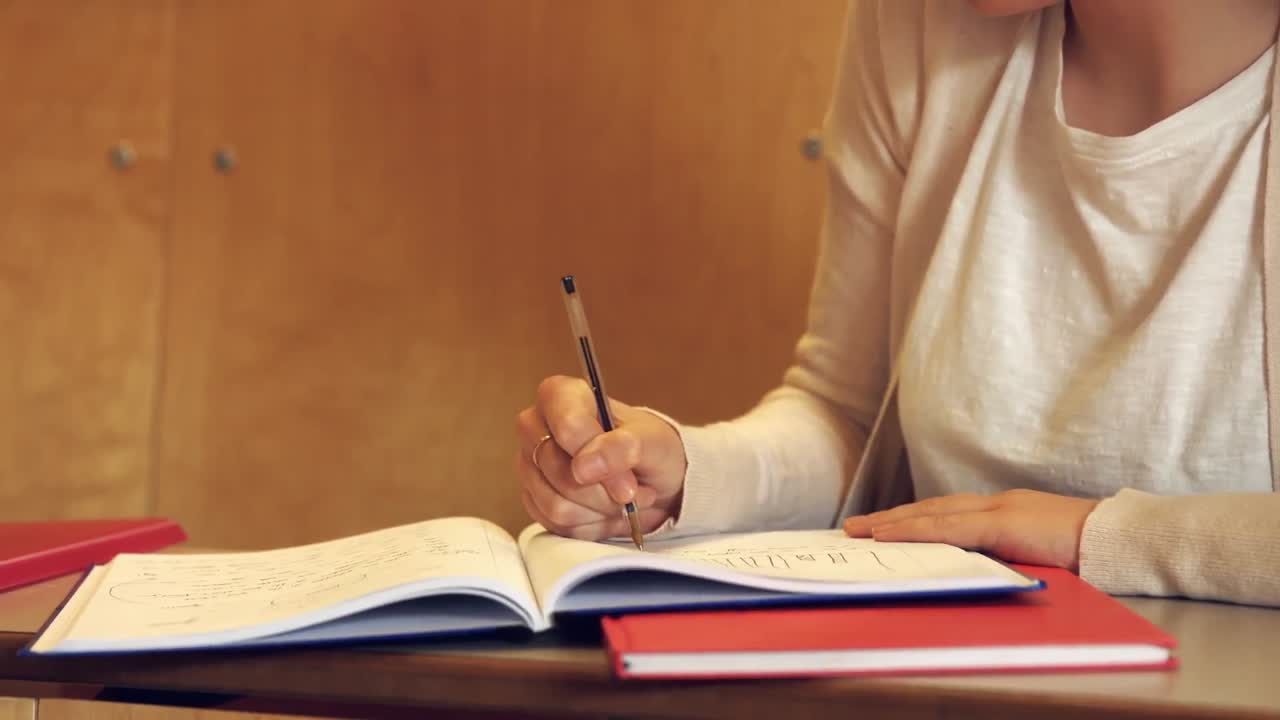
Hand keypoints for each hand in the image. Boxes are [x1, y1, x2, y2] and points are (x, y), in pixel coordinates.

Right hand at [514, 375, 686, 540]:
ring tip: (622, 498)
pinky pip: (555, 524)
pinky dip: (591, 524)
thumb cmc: (650, 448)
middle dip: (604, 489)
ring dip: (600, 510)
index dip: (596, 452)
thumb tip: (586, 466)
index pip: (566, 424)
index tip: (625, 475)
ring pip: (556, 504)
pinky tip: (606, 510)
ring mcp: (530, 466)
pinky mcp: (533, 500)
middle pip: (558, 470)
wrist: (652, 478)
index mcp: (561, 396)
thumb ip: (623, 446)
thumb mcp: (653, 442)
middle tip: (632, 488)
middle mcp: (536, 427)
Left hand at [842, 489, 1100, 570]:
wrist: (1122, 540)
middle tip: (857, 526)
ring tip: (862, 531)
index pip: (951, 513)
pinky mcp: (1004, 523)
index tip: (886, 526)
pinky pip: (949, 527)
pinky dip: (916, 530)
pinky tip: (891, 535)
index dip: (916, 519)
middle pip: (933, 508)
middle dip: (894, 517)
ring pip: (933, 513)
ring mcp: (1001, 510)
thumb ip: (1010, 557)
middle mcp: (999, 504)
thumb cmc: (1091, 554)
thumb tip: (979, 572)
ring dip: (895, 522)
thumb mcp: (1041, 554)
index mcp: (1009, 511)